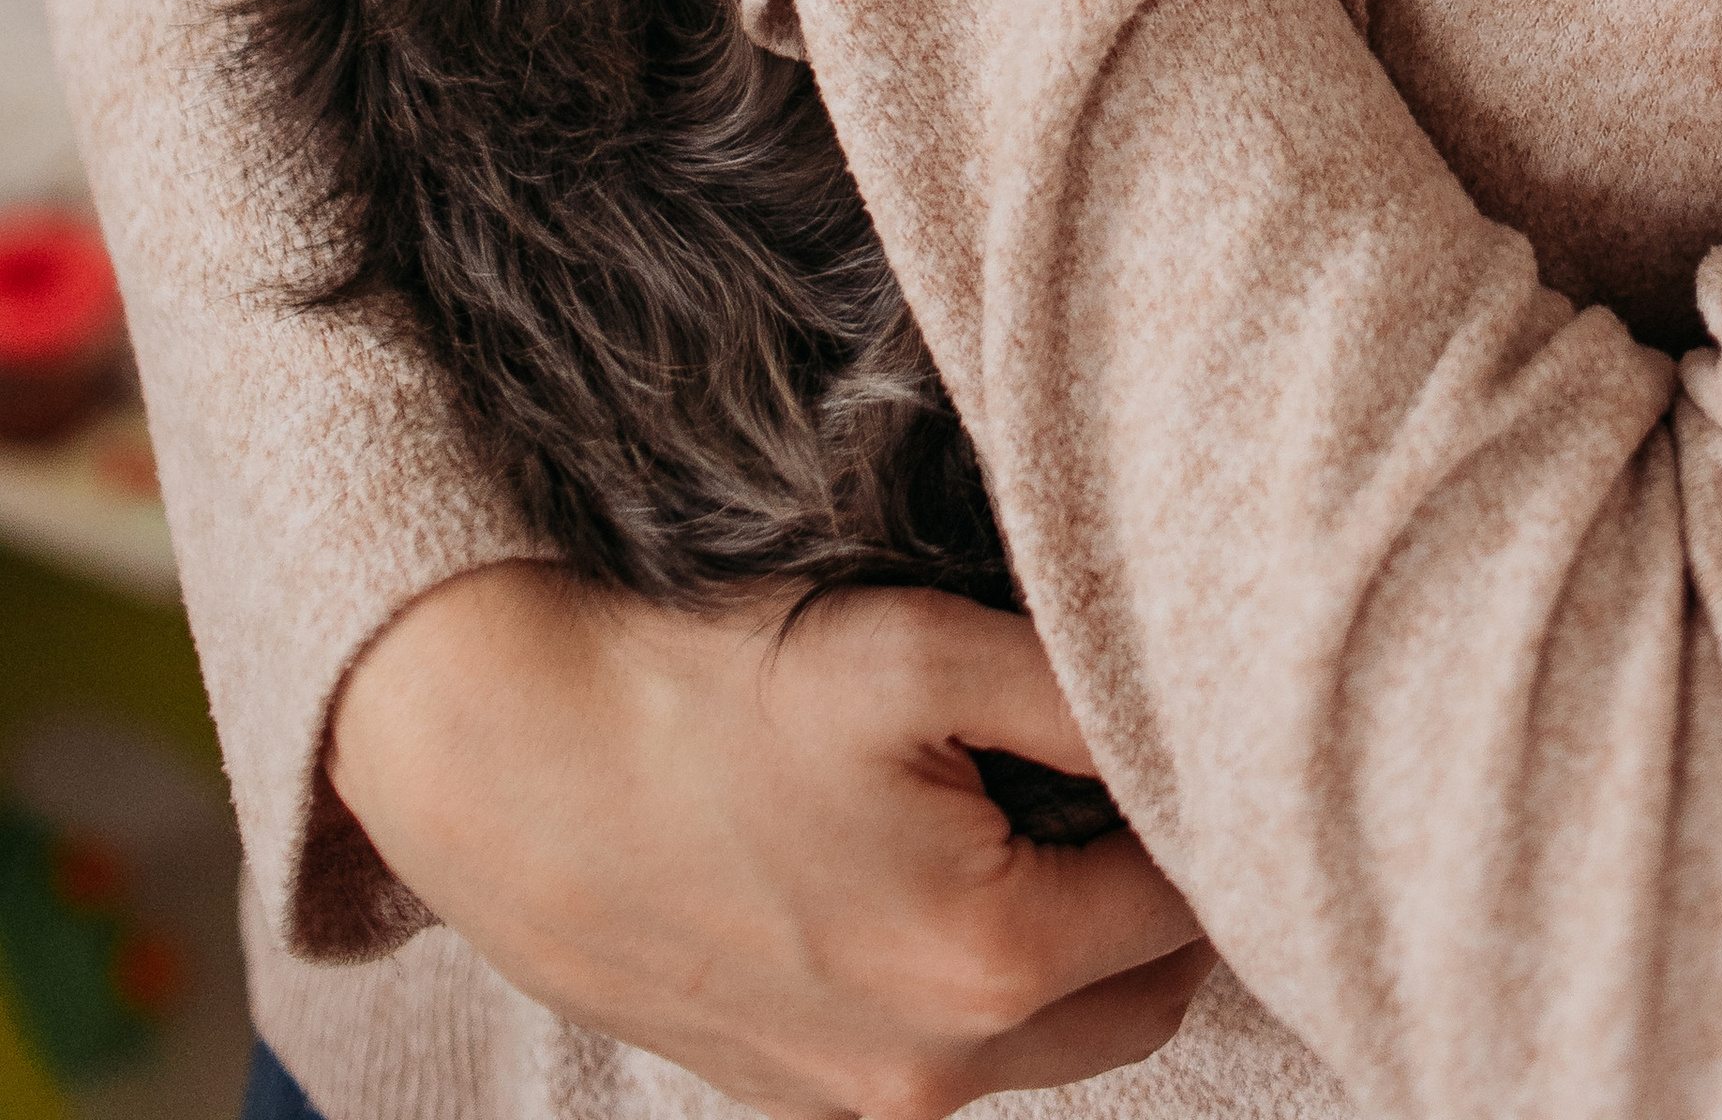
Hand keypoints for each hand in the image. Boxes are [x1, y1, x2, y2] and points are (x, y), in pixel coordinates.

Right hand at [328, 564, 1211, 1118]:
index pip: (1185, 902)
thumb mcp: (914, 654)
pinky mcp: (805, 1099)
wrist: (516, 770)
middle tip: (1109, 764)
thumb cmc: (715, 695)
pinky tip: (924, 863)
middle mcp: (937, 1077)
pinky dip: (978, 976)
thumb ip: (1079, 701)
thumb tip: (1197, 730)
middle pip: (1142, 993)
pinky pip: (956, 1055)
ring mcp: (864, 1106)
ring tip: (1012, 803)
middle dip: (1153, 887)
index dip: (1198, 804)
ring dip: (1069, 937)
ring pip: (1057, 1034)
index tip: (1175, 725)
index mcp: (990, 969)